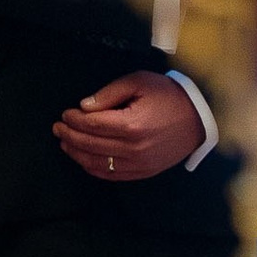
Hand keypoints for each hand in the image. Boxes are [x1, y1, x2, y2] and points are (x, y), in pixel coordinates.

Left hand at [54, 72, 201, 183]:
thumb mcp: (140, 82)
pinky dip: (93, 168)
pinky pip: (111, 175)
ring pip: (97, 163)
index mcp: (132, 124)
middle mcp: (133, 149)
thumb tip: (85, 106)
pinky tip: (83, 159)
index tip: (64, 114)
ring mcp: (138, 164)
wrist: (199, 119)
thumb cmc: (168, 96)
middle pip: (90, 145)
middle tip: (57, 128)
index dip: (74, 120)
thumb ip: (110, 93)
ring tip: (65, 143)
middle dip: (70, 136)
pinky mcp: (143, 173)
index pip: (92, 125)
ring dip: (77, 154)